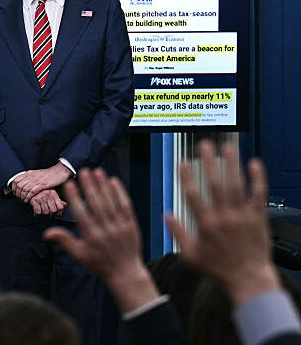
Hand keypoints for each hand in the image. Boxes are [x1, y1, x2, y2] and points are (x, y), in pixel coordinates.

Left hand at [12, 163, 71, 199]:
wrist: (59, 172)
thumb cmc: (47, 175)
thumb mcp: (36, 174)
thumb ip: (29, 179)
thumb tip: (21, 186)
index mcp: (28, 173)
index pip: (16, 180)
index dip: (13, 188)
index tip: (15, 193)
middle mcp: (31, 176)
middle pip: (19, 186)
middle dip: (18, 194)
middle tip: (20, 198)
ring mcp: (37, 180)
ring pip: (24, 189)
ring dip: (23, 197)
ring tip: (24, 200)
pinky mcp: (42, 184)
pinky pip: (32, 192)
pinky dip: (29, 197)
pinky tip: (29, 200)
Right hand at [29, 189, 65, 215]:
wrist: (28, 187)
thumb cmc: (40, 191)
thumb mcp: (50, 193)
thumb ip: (58, 200)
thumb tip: (65, 205)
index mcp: (53, 193)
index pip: (60, 207)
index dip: (59, 213)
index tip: (56, 216)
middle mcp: (48, 195)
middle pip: (53, 211)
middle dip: (51, 215)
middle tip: (48, 216)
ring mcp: (41, 197)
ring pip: (45, 212)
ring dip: (43, 215)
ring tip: (41, 214)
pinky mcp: (34, 200)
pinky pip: (38, 212)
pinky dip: (37, 215)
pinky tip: (36, 214)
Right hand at [43, 168, 158, 313]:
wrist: (125, 273)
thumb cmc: (98, 263)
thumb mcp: (79, 255)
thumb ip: (64, 241)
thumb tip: (46, 233)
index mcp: (91, 236)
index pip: (81, 213)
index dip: (75, 197)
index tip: (69, 183)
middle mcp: (106, 230)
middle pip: (97, 204)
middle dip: (90, 186)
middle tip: (84, 171)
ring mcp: (120, 227)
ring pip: (111, 202)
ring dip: (104, 186)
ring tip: (97, 171)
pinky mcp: (131, 225)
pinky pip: (125, 206)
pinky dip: (120, 193)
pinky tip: (113, 181)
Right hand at [168, 140, 277, 305]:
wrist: (247, 279)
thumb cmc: (219, 270)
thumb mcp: (190, 256)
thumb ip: (178, 234)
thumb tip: (167, 216)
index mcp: (206, 225)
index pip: (193, 195)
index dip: (187, 177)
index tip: (183, 163)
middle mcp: (224, 217)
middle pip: (215, 184)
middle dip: (209, 163)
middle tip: (205, 146)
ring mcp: (242, 216)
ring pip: (236, 185)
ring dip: (232, 164)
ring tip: (228, 148)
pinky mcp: (258, 218)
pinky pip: (258, 195)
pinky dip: (257, 179)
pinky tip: (255, 164)